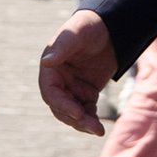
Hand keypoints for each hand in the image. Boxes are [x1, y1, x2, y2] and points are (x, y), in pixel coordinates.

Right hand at [38, 11, 116, 135]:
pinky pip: (86, 111)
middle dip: (75, 119)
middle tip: (93, 127)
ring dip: (83, 123)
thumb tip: (46, 61)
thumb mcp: (75, 35)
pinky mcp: (87, 92)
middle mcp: (59, 80)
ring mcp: (72, 87)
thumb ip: (61, 47)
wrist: (110, 27)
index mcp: (50, 68)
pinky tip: (99, 125)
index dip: (62, 105)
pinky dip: (91, 119)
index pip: (50, 93)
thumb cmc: (89, 27)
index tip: (78, 113)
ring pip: (73, 113)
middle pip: (61, 107)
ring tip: (98, 130)